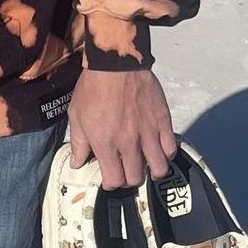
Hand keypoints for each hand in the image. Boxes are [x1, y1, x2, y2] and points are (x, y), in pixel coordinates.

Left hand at [67, 68, 175, 191]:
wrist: (115, 64)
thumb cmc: (92, 88)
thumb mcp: (76, 116)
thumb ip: (78, 144)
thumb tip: (77, 163)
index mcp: (105, 143)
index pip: (114, 179)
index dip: (111, 184)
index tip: (110, 179)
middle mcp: (128, 143)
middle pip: (135, 177)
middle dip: (129, 179)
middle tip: (126, 172)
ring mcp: (148, 133)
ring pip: (158, 168)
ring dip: (151, 171)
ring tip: (146, 166)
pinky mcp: (162, 122)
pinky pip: (170, 149)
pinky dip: (165, 154)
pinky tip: (158, 151)